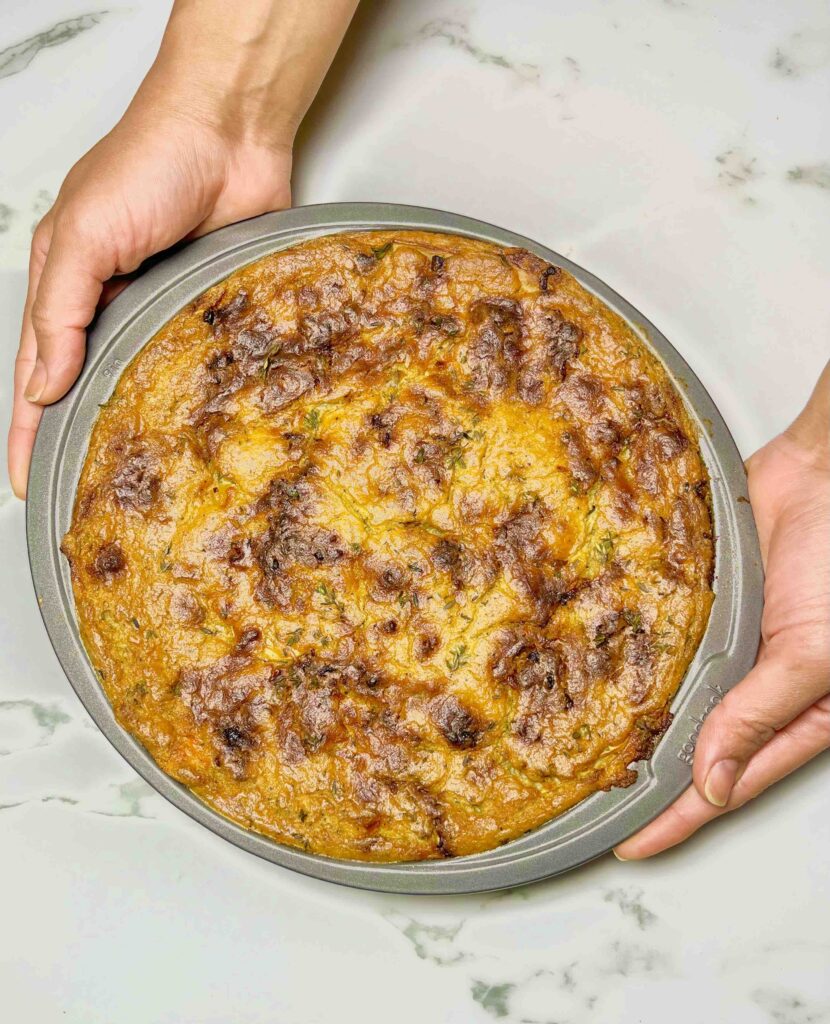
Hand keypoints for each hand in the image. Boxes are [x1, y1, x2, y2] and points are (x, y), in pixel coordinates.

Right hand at [8, 0, 358, 497]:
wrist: (229, 133)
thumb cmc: (148, 163)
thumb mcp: (84, 237)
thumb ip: (61, 312)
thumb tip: (44, 386)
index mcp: (66, 285)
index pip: (36, 374)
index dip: (29, 430)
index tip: (28, 484)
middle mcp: (112, 302)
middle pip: (89, 386)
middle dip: (82, 437)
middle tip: (87, 496)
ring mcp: (164, 307)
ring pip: (143, 382)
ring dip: (138, 425)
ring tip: (139, 479)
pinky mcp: (211, 308)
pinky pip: (196, 362)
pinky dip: (190, 396)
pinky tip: (192, 430)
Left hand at [616, 362, 829, 858]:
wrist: (824, 472)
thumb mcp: (816, 651)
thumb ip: (762, 715)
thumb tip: (715, 783)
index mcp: (797, 711)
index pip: (732, 779)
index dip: (683, 817)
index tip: (632, 844)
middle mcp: (758, 682)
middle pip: (697, 745)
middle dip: (651, 774)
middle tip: (591, 796)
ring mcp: (729, 642)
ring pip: (675, 694)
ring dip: (636, 718)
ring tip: (580, 742)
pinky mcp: (704, 603)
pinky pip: (665, 637)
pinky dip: (634, 655)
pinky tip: (597, 668)